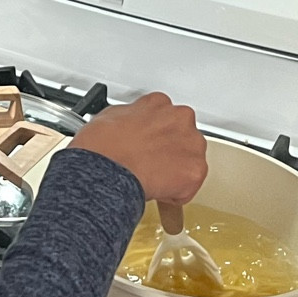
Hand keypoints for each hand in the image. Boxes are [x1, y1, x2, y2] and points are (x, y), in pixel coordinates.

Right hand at [69, 93, 206, 207]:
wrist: (105, 170)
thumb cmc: (102, 148)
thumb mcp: (109, 118)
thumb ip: (130, 118)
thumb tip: (130, 128)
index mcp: (159, 103)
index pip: (167, 116)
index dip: (157, 134)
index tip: (151, 143)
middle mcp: (180, 118)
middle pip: (184, 136)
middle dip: (170, 150)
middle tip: (151, 163)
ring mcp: (191, 143)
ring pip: (191, 160)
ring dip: (176, 170)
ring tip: (153, 178)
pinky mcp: (195, 170)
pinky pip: (189, 186)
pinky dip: (176, 193)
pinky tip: (158, 190)